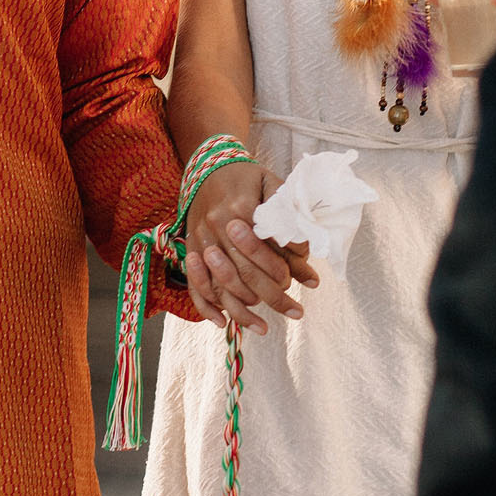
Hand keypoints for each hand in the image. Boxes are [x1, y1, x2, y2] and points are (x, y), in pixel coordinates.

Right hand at [180, 159, 317, 334]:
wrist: (208, 167)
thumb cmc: (247, 178)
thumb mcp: (271, 185)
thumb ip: (287, 217)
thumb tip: (304, 250)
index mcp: (238, 209)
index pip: (261, 248)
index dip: (281, 268)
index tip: (300, 280)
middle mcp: (215, 227)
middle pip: (243, 273)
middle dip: (272, 297)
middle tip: (296, 312)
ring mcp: (200, 242)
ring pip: (219, 285)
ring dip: (242, 312)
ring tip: (265, 328)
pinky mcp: (191, 251)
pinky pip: (194, 285)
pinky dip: (206, 307)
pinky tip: (222, 324)